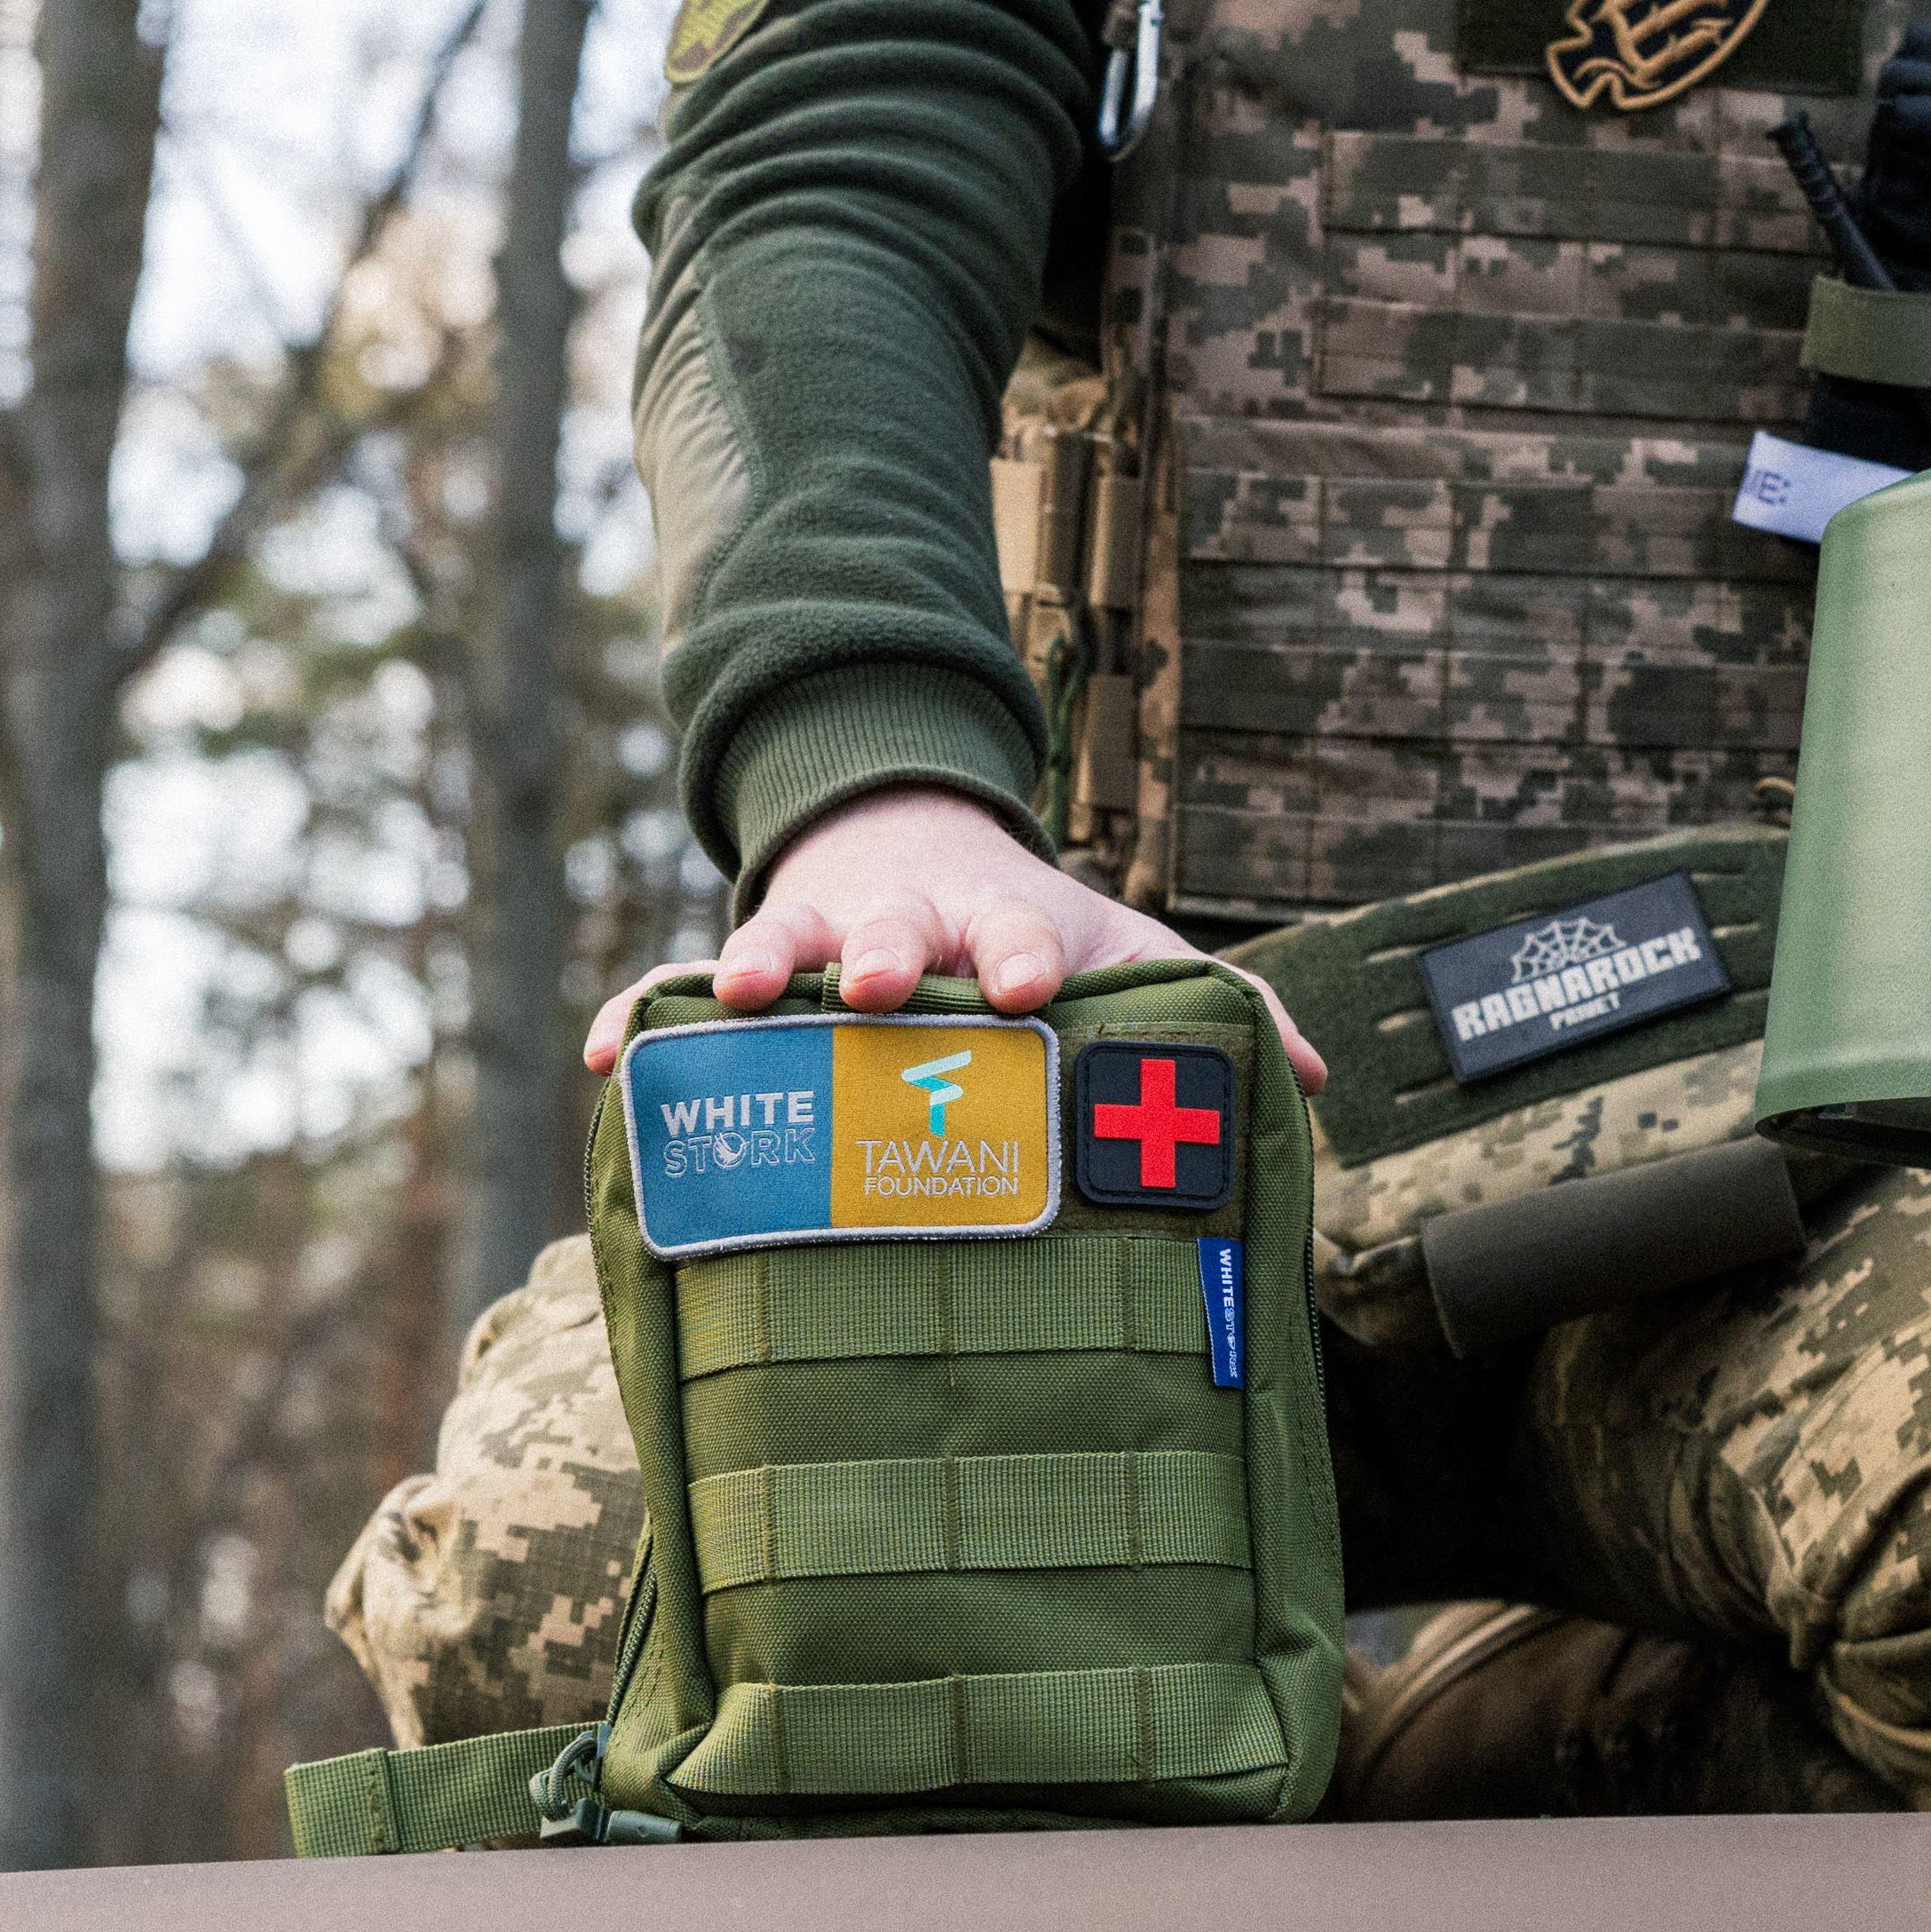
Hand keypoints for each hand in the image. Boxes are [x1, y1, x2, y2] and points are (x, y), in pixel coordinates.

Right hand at [583, 785, 1327, 1091]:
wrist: (928, 853)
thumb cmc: (1044, 943)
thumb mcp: (1139, 962)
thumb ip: (1226, 1010)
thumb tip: (1316, 1078)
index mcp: (1011, 930)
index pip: (1023, 936)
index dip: (1026, 959)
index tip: (1030, 988)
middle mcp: (913, 926)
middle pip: (899, 930)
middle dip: (891, 953)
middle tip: (881, 984)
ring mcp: (821, 940)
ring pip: (784, 940)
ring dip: (762, 964)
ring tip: (737, 997)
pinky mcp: (750, 970)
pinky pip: (680, 992)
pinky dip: (645, 1016)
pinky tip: (614, 1058)